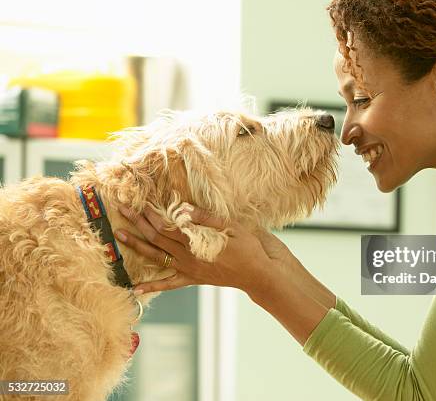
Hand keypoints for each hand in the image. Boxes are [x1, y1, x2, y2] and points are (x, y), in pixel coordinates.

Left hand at [114, 204, 278, 297]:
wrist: (258, 274)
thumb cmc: (247, 248)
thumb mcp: (230, 227)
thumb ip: (205, 218)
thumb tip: (182, 208)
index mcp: (196, 243)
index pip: (168, 226)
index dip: (153, 215)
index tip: (141, 203)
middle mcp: (187, 257)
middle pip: (157, 238)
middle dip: (139, 223)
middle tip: (123, 210)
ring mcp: (188, 270)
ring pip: (157, 257)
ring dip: (137, 246)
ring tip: (120, 236)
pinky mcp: (192, 279)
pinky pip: (168, 284)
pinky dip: (151, 286)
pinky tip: (135, 289)